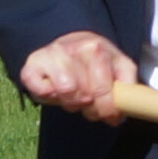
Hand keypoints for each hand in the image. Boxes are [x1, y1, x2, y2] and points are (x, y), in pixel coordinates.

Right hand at [19, 30, 133, 119]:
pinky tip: (55, 90)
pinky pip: (40, 91)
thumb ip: (127, 82)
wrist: (69, 42)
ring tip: (75, 96)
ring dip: (71, 102)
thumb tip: (123, 109)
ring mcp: (49, 56)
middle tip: (91, 104)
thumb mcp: (118, 64)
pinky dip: (48, 96)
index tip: (110, 116)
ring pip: (64, 92)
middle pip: (84, 95)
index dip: (107, 109)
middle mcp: (71, 49)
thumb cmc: (96, 59)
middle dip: (90, 107)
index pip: (102, 89)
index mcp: (95, 48)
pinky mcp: (30, 65)